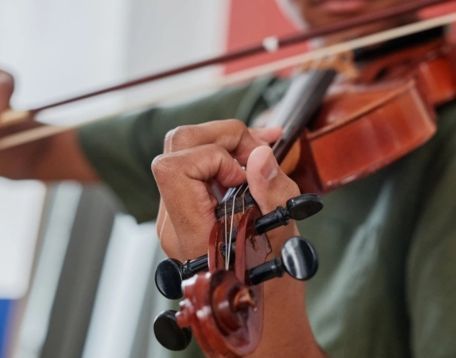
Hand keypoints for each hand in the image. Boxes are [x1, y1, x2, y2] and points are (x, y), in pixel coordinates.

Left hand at [151, 119, 325, 356]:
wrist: (256, 320)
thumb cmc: (270, 291)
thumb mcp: (283, 240)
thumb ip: (273, 193)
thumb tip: (260, 153)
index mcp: (191, 233)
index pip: (173, 168)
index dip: (213, 157)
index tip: (245, 175)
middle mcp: (173, 221)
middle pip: (177, 146)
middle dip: (223, 136)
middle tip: (260, 150)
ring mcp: (175, 214)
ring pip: (184, 150)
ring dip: (225, 141)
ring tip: (262, 150)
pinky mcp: (185, 208)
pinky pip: (194, 165)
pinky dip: (224, 155)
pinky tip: (252, 160)